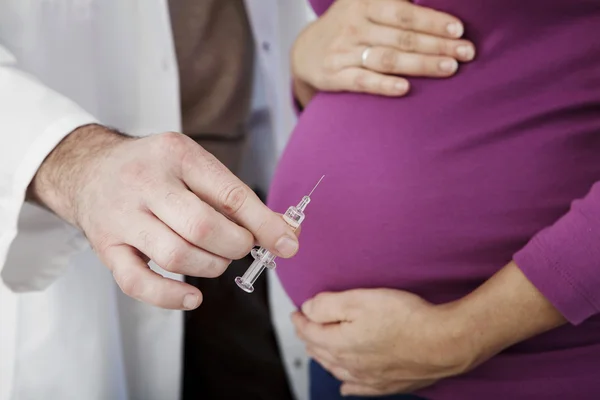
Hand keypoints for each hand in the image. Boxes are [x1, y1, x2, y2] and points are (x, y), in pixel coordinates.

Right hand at [29, 124, 298, 309]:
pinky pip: (137, 282)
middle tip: (240, 247)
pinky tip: (193, 297)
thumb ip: (238, 199)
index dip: (264, 224)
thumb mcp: (195, 166)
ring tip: (217, 260)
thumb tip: (287, 233)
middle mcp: (145, 182)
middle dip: (235, 246)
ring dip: (211, 267)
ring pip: (176, 255)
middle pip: (202, 227)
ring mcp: (122, 216)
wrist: (88, 169)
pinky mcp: (106, 246)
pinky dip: (170, 296)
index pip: (229, 194)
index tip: (286, 244)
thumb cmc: (154, 169)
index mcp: (177, 155)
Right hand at [292, 0, 475, 105]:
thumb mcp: (366, 2)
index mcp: (365, 3)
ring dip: (420, 64)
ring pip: (387, 58)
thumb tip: (435, 1)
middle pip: (402, 36)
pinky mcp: (335, 76)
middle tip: (467, 52)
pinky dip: (383, 85)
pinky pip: (362, 81)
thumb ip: (394, 2)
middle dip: (437, 44)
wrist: (305, 51)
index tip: (459, 29)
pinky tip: (405, 88)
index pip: (404, 12)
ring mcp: (344, 52)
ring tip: (449, 68)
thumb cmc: (350, 25)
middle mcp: (354, 25)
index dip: (432, 20)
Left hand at [292, 289, 473, 395]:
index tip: (296, 312)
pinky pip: (358, 388)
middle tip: (305, 325)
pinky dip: (347, 384)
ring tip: (318, 347)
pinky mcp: (387, 384)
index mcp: (339, 343)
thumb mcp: (360, 299)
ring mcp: (368, 378)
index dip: (300, 320)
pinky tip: (345, 385)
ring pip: (336, 369)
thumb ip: (328, 304)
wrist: (444, 342)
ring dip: (323, 357)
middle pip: (319, 351)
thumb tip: (308, 310)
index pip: (309, 332)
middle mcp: (350, 365)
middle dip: (309, 336)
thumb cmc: (405, 318)